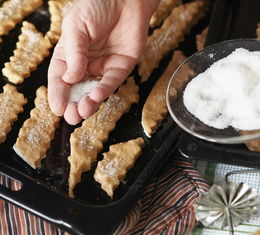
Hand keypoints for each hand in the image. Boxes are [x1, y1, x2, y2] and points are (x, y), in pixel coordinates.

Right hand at [48, 0, 158, 124]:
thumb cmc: (97, 4)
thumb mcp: (76, 25)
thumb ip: (74, 52)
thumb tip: (71, 77)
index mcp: (69, 53)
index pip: (60, 78)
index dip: (58, 94)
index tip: (57, 109)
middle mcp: (86, 63)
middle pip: (77, 89)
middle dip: (73, 104)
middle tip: (71, 116)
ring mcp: (104, 66)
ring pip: (94, 89)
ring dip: (89, 102)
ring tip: (83, 111)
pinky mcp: (121, 67)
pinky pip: (112, 82)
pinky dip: (104, 90)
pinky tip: (97, 96)